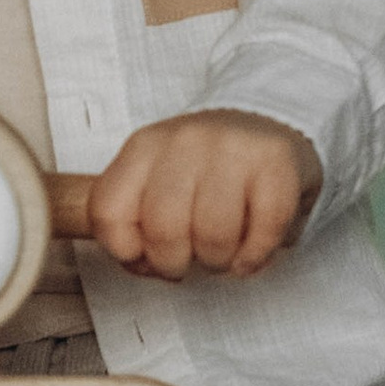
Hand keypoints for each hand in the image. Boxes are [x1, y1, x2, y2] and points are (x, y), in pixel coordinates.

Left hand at [86, 111, 322, 283]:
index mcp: (144, 147)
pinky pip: (263, 232)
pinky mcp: (276, 163)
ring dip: (219, 261)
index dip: (126, 251)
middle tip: (191, 258)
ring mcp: (232, 148)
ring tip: (224, 251)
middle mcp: (185, 141)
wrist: (267, 121)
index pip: (108, 213)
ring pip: (214, 236)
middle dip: (176, 264)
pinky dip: (256, 256)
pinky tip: (251, 249)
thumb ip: (131, 217)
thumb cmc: (207, 167)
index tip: (146, 254)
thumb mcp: (154, 178)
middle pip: (163, 231)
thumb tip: (136, 262)